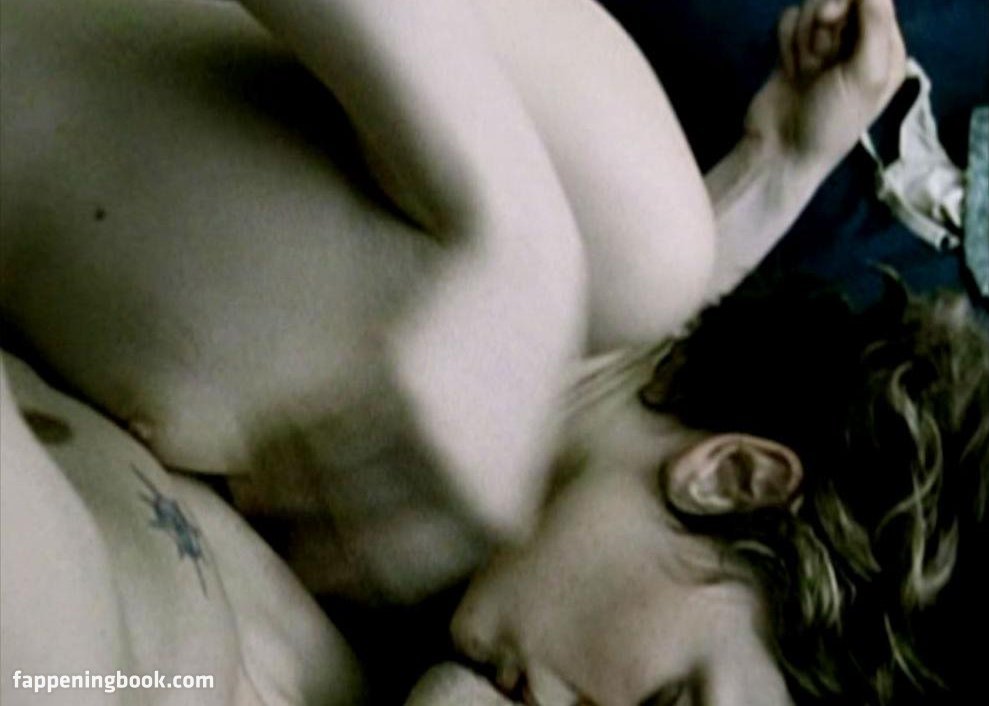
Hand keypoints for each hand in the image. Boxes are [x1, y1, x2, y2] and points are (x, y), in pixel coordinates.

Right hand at [745, 0, 906, 165]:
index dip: (849, 1)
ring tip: (803, 71)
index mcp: (884, 47)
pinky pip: (788, 20)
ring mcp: (822, 46)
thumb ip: (875, 23)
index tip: (831, 18)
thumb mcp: (866, 75)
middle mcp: (856, 42)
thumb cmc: (832, 121)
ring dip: (802, 36)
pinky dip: (785, 40)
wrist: (781, 152)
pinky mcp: (792, 51)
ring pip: (811, 6)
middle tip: (817, 57)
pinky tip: (788, 67)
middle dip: (822, 23)